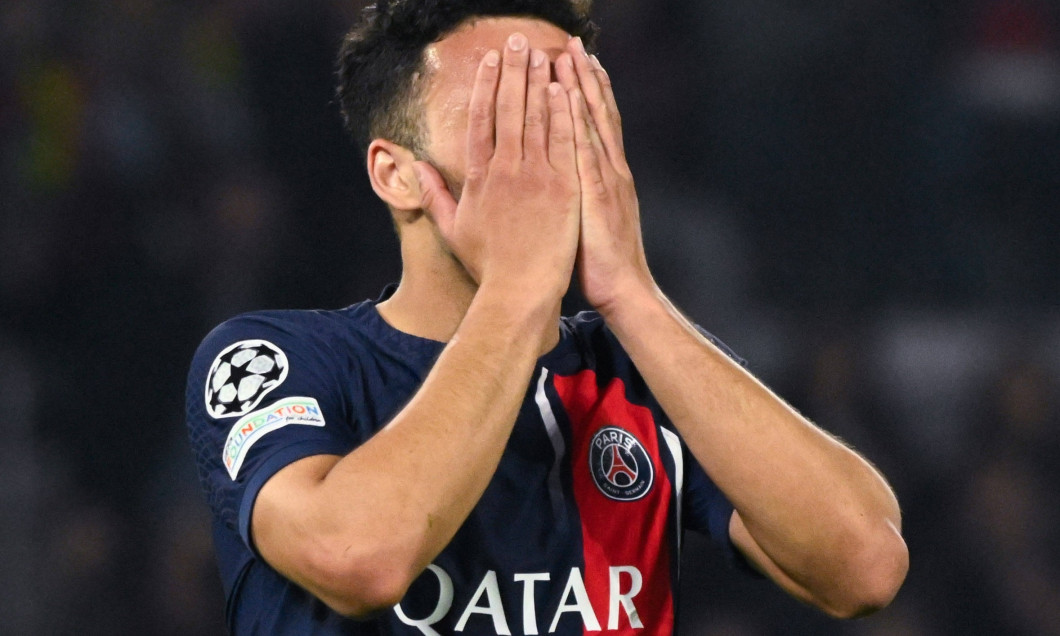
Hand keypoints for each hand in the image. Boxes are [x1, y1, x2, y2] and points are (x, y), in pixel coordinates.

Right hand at [414, 34, 580, 303]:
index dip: (485, 86)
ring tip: (541, 52)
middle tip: (518, 40)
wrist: (519, 290)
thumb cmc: (487, 265)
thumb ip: (434, 196)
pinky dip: (563, 112)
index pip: (480, 120)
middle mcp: (505, 170)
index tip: (490, 60)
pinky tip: (564, 88)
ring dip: (538, 82)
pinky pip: (562, 141)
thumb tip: (416, 169)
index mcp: (478, 178)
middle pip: (508, 109)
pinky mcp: (562, 187)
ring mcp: (535, 176)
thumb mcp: (452, 230)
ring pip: (536, 118)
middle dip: (513, 71)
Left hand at [556, 39, 654, 313]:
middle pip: (596, 114)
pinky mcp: (598, 193)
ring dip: (581, 87)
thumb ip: (580, 198)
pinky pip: (585, 147)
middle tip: (573, 44)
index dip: (586, 93)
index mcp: (607, 177)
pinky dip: (578, 118)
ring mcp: (607, 179)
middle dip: (584, 77)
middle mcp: (610, 170)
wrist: (625, 291)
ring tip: (571, 55)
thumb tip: (563, 185)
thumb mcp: (590, 223)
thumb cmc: (601, 265)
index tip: (575, 62)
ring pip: (593, 123)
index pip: (596, 125)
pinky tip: (569, 96)